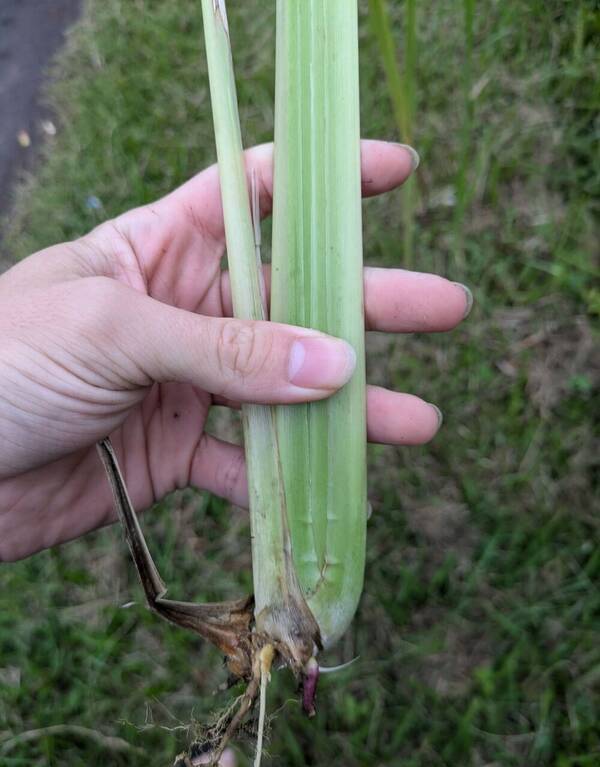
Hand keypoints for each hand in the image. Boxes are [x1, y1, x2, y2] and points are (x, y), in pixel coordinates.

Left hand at [0, 141, 470, 560]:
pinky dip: (291, 480)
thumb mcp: (114, 330)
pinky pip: (249, 466)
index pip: (250, 193)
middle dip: (369, 304)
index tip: (393, 174)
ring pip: (284, 391)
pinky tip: (342, 489)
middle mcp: (180, 312)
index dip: (320, 179)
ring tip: (419, 421)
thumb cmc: (1, 364)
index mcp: (156, 249)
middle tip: (446, 308)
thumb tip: (338, 363)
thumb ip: (227, 349)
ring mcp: (184, 386)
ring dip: (350, 408)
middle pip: (292, 299)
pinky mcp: (177, 454)